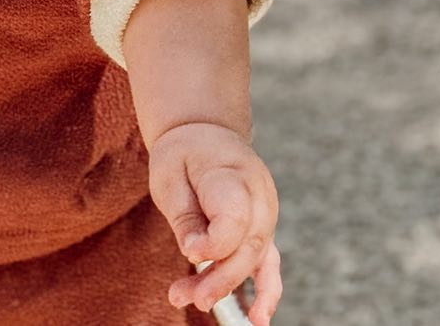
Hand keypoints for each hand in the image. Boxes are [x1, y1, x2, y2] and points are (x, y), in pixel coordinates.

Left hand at [147, 121, 280, 321]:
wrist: (205, 132)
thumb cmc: (183, 153)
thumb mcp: (170, 173)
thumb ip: (184, 213)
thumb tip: (193, 253)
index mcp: (235, 174)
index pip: (234, 220)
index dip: (212, 244)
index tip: (188, 252)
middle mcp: (260, 196)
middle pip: (246, 246)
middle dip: (219, 278)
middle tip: (186, 296)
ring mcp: (266, 213)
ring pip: (255, 258)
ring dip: (230, 286)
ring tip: (205, 305)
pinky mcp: (263, 229)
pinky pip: (269, 262)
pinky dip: (266, 291)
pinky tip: (257, 319)